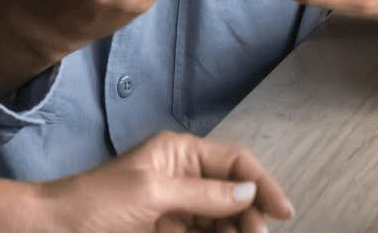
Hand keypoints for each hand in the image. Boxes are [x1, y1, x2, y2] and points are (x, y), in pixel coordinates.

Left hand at [34, 132, 295, 232]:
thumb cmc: (94, 204)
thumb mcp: (151, 194)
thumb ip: (203, 193)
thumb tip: (249, 191)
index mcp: (179, 155)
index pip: (235, 163)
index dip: (262, 184)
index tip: (284, 212)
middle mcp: (182, 179)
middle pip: (234, 196)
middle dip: (250, 216)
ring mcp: (176, 211)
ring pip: (221, 222)